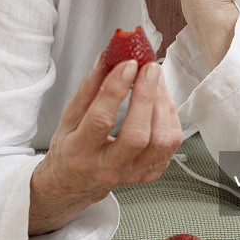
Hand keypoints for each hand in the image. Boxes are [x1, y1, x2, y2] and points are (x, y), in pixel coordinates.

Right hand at [29, 55, 182, 234]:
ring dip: (162, 104)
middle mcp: (107, 168)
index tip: (127, 64)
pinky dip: (170, 116)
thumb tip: (107, 58)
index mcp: (80, 152)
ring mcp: (131, 174)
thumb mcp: (69, 117)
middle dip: (146, 96)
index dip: (116, 89)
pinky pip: (170, 144)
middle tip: (149, 67)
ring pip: (160, 141)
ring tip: (155, 81)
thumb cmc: (72, 146)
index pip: (100, 120)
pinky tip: (161, 99)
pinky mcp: (149, 174)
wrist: (76, 181)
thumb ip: (89, 88)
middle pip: (137, 135)